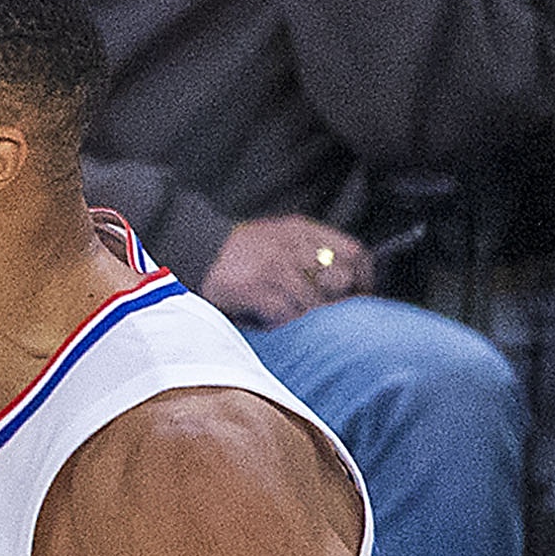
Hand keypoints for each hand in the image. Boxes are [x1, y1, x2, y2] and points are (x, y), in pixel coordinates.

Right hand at [202, 214, 370, 325]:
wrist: (192, 246)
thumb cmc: (238, 252)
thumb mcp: (279, 238)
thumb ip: (308, 252)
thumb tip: (343, 285)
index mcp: (302, 230)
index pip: (354, 252)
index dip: (363, 279)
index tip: (359, 296)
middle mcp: (294, 244)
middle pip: (340, 279)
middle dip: (338, 302)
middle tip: (330, 317)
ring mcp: (274, 265)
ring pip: (314, 303)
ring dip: (308, 320)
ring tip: (298, 325)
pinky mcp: (255, 286)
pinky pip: (285, 315)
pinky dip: (283, 325)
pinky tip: (272, 324)